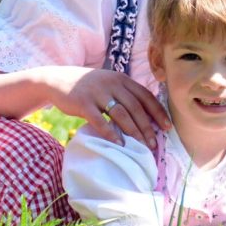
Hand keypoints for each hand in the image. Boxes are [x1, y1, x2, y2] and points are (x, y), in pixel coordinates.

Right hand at [47, 67, 169, 148]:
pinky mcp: (83, 102)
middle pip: (135, 107)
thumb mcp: (109, 83)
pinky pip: (99, 120)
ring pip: (121, 114)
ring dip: (133, 131)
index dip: (158, 112)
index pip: (145, 96)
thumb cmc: (88, 87)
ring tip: (141, 146)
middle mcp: (112, 83)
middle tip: (153, 144)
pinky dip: (110, 133)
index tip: (167, 127)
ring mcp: (97, 92)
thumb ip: (125, 94)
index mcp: (121, 79)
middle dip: (147, 127)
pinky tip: (118, 143)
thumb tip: (146, 117)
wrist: (58, 79)